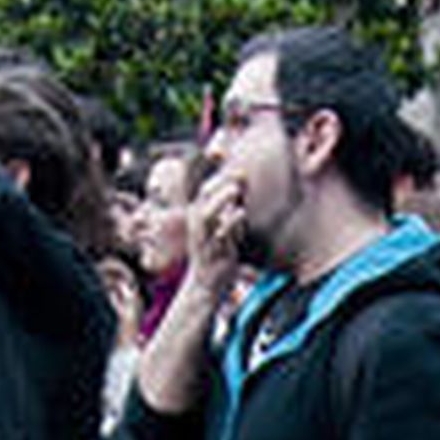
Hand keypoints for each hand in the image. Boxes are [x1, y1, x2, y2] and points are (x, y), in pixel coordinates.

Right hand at [186, 171, 247, 295]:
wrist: (206, 285)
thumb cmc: (217, 252)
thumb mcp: (224, 225)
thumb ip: (231, 204)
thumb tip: (241, 181)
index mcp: (199, 214)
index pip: (205, 187)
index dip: (214, 171)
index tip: (225, 154)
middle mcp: (198, 224)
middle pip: (205, 196)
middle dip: (220, 182)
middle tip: (239, 171)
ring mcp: (203, 237)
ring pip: (209, 214)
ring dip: (222, 200)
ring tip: (236, 189)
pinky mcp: (212, 252)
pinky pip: (220, 235)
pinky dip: (230, 223)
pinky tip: (240, 212)